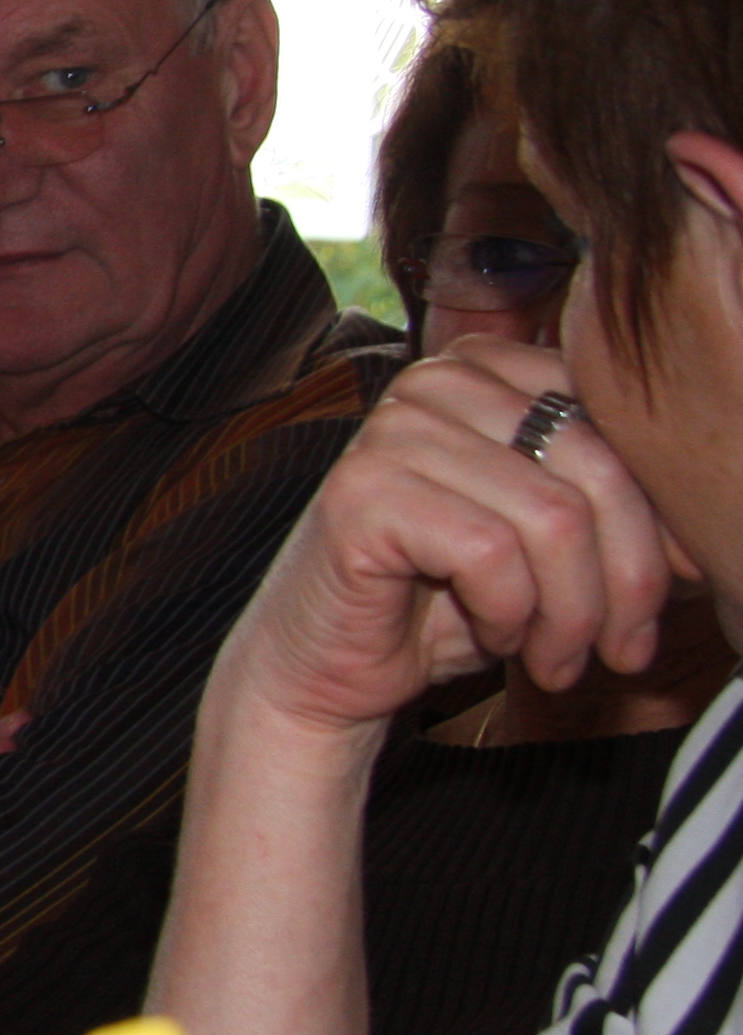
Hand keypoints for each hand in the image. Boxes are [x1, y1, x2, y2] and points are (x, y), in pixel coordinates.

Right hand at [216, 336, 676, 746]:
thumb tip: (710, 536)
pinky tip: (492, 636)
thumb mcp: (551, 544)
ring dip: (570, 614)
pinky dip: (509, 615)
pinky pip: (490, 554)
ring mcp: (393, 431)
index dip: (659, 521)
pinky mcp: (362, 493)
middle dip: (627, 580)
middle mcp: (438, 380)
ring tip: (554, 657)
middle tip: (622, 650)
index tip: (665, 598)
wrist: (329, 666)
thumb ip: (618, 512)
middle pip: (598, 469)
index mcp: (490, 368)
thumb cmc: (443, 602)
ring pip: (554, 520)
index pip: (620, 421)